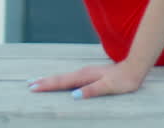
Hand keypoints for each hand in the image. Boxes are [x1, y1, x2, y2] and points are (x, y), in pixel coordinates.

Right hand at [28, 61, 146, 99]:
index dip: (47, 85)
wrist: (134, 69)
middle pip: (60, 78)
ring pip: (64, 77)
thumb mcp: (108, 87)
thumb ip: (92, 91)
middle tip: (29, 84)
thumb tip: (74, 96)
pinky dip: (61, 80)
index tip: (33, 87)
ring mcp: (86, 73)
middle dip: (44, 81)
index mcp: (85, 76)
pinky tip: (60, 82)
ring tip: (38, 82)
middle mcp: (83, 73)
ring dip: (50, 80)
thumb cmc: (123, 80)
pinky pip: (71, 78)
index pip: (62, 82)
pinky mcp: (90, 74)